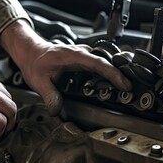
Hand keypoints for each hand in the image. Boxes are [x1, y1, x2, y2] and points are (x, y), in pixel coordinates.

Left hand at [0, 20, 131, 115]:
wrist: (31, 52)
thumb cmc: (35, 62)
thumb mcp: (39, 81)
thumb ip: (49, 95)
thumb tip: (57, 110)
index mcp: (73, 56)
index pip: (98, 63)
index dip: (113, 74)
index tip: (125, 84)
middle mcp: (81, 53)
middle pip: (107, 61)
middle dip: (120, 74)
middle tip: (131, 89)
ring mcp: (83, 54)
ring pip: (104, 62)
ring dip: (115, 73)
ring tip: (126, 88)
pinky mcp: (83, 58)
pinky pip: (99, 64)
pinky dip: (107, 73)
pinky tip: (111, 84)